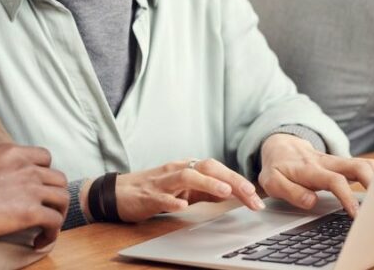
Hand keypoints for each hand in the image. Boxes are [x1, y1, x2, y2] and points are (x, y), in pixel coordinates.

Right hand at [0, 143, 68, 247]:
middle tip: (44, 210)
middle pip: (58, 179)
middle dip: (54, 196)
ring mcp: (30, 188)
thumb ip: (0, 168)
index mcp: (13, 153)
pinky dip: (52, 234)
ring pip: (62, 199)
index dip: (46, 174)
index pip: (45, 157)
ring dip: (58, 214)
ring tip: (45, 227)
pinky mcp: (30, 212)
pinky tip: (39, 241)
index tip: (38, 189)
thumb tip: (3, 184)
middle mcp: (26, 167)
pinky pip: (55, 222)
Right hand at [95, 158, 265, 222]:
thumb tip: (234, 193)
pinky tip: (183, 206)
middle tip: (249, 194)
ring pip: (187, 176)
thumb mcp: (186, 189)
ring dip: (208, 183)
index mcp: (189, 168)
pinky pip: (161, 196)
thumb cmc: (155, 190)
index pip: (218, 170)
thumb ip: (207, 190)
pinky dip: (173, 200)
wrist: (118, 192)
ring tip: (224, 191)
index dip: (238, 181)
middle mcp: (178, 170)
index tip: (256, 197)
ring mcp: (163, 182)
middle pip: (208, 167)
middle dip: (230, 179)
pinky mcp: (148, 195)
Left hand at [258, 134, 373, 215]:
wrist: (280, 146)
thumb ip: (291, 192)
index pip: (334, 180)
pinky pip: (365, 165)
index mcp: (310, 169)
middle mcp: (328, 163)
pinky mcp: (344, 164)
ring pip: (365, 163)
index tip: (356, 214)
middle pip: (358, 166)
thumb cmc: (278, 167)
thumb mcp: (272, 182)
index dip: (347, 197)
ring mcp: (338, 162)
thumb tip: (312, 202)